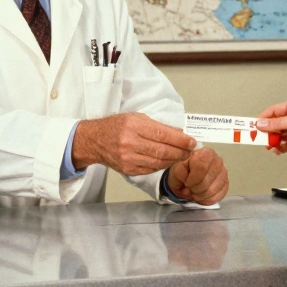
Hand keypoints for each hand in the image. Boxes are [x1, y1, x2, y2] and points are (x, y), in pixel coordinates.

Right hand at [72, 113, 194, 175]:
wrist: (94, 140)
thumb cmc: (116, 126)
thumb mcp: (136, 117)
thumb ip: (156, 125)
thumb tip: (178, 134)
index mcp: (133, 126)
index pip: (162, 134)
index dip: (180, 140)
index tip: (192, 141)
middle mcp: (130, 142)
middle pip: (162, 150)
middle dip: (180, 152)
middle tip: (191, 151)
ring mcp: (128, 158)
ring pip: (158, 162)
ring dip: (174, 160)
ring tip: (183, 156)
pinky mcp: (128, 169)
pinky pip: (150, 169)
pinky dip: (162, 166)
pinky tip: (169, 161)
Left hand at [167, 147, 228, 204]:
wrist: (188, 176)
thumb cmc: (183, 171)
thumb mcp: (177, 169)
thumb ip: (180, 172)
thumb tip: (187, 181)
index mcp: (205, 153)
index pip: (201, 167)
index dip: (192, 179)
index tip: (186, 182)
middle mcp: (218, 161)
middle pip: (206, 181)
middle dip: (195, 189)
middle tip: (189, 189)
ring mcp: (223, 173)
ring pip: (212, 191)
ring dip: (200, 196)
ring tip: (194, 192)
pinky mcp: (226, 184)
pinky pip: (217, 197)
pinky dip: (206, 200)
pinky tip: (201, 196)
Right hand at [257, 100, 286, 157]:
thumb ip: (277, 124)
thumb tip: (261, 123)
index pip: (274, 111)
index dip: (263, 118)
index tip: (253, 126)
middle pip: (276, 124)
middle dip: (267, 131)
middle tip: (257, 138)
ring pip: (280, 135)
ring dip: (273, 141)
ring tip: (267, 146)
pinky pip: (286, 145)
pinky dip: (280, 148)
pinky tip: (276, 150)